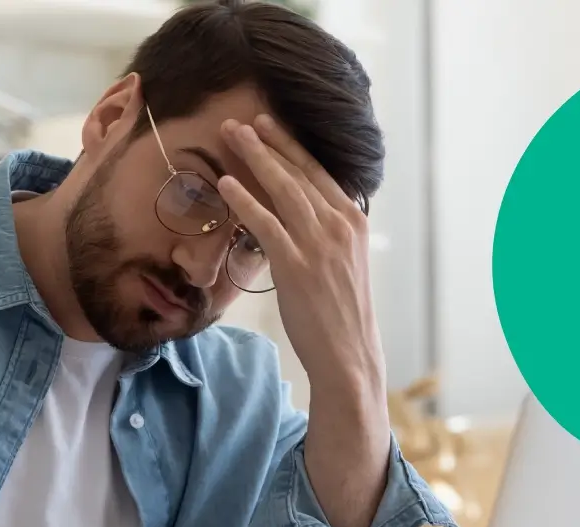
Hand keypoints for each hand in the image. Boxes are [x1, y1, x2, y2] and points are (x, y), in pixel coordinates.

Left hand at [218, 115, 385, 397]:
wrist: (348, 352)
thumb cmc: (341, 310)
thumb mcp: (344, 260)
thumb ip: (326, 231)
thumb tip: (302, 210)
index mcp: (353, 220)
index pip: (318, 171)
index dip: (290, 145)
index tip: (269, 124)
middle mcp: (339, 224)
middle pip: (298, 171)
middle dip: (268, 141)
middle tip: (240, 120)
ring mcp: (319, 243)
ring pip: (283, 188)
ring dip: (254, 157)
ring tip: (230, 136)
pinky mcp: (297, 264)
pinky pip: (266, 223)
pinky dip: (245, 200)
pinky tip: (226, 184)